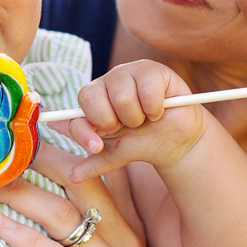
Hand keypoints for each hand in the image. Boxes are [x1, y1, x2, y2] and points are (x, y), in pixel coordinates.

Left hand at [0, 145, 167, 246]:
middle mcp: (123, 244)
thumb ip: (85, 243)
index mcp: (124, 232)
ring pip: (61, 215)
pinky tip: (0, 226)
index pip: (89, 174)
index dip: (55, 146)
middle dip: (31, 157)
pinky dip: (26, 240)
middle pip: (74, 182)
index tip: (17, 128)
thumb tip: (38, 208)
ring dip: (16, 191)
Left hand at [67, 59, 208, 179]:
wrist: (174, 141)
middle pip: (93, 98)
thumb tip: (72, 177)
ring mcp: (128, 72)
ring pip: (121, 97)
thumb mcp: (114, 155)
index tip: (97, 147)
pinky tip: (158, 110)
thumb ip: (92, 163)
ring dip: (136, 117)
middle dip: (112, 122)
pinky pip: (147, 89)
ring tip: (145, 118)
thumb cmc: (141, 142)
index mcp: (93, 100)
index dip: (83, 132)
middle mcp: (107, 82)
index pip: (76, 112)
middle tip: (126, 127)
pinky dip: (154, 108)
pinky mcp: (151, 70)